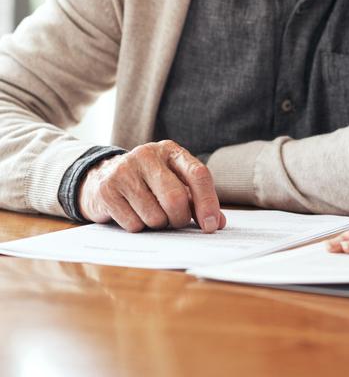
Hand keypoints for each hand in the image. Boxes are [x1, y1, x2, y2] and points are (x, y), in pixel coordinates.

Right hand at [78, 140, 226, 232]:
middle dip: (180, 219)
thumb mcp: (174, 182)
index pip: (198, 174)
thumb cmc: (147, 183)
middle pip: (175, 198)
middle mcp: (148, 155)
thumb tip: (216, 223)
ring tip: (151, 214)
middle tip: (176, 222)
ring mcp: (125, 170)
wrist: (101, 176)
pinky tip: (133, 215)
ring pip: (154, 215)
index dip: (207, 202)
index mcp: (171, 151)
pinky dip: (139, 228)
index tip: (210, 226)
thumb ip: (196, 200)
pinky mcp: (107, 189)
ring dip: (158, 225)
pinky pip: (133, 224)